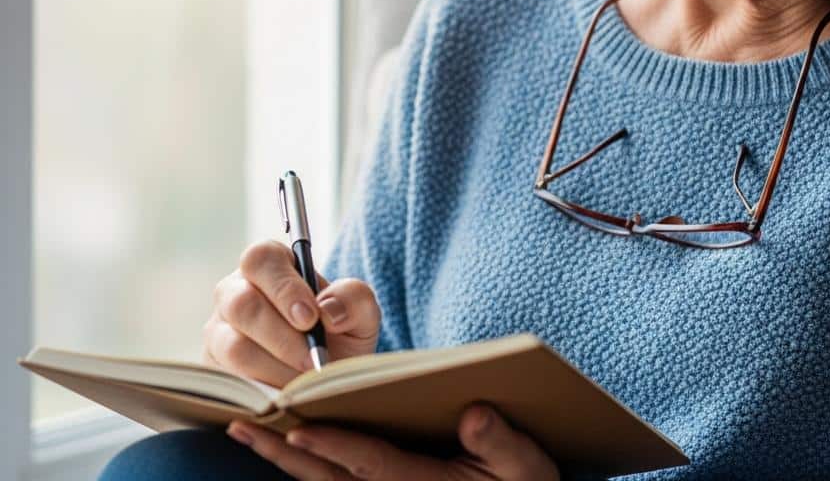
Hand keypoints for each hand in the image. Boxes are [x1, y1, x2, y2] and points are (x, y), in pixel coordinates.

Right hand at [202, 240, 380, 386]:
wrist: (326, 380)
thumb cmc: (340, 336)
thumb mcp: (360, 314)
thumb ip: (354, 299)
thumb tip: (328, 311)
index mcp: (270, 265)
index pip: (261, 260)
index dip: (284, 288)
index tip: (310, 318)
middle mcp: (235, 292)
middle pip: (241, 304)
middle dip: (281, 336)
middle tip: (313, 360)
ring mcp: (219, 332)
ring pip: (232, 346)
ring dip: (273, 368)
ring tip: (304, 383)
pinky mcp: (212, 371)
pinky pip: (225, 383)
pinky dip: (258, 393)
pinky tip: (284, 398)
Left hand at [225, 403, 559, 479]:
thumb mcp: (529, 468)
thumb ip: (503, 444)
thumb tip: (475, 413)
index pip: (371, 465)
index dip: (334, 447)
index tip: (296, 428)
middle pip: (330, 480)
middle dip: (284, 453)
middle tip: (242, 425)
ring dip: (284, 461)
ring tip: (248, 430)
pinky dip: (305, 468)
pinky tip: (282, 447)